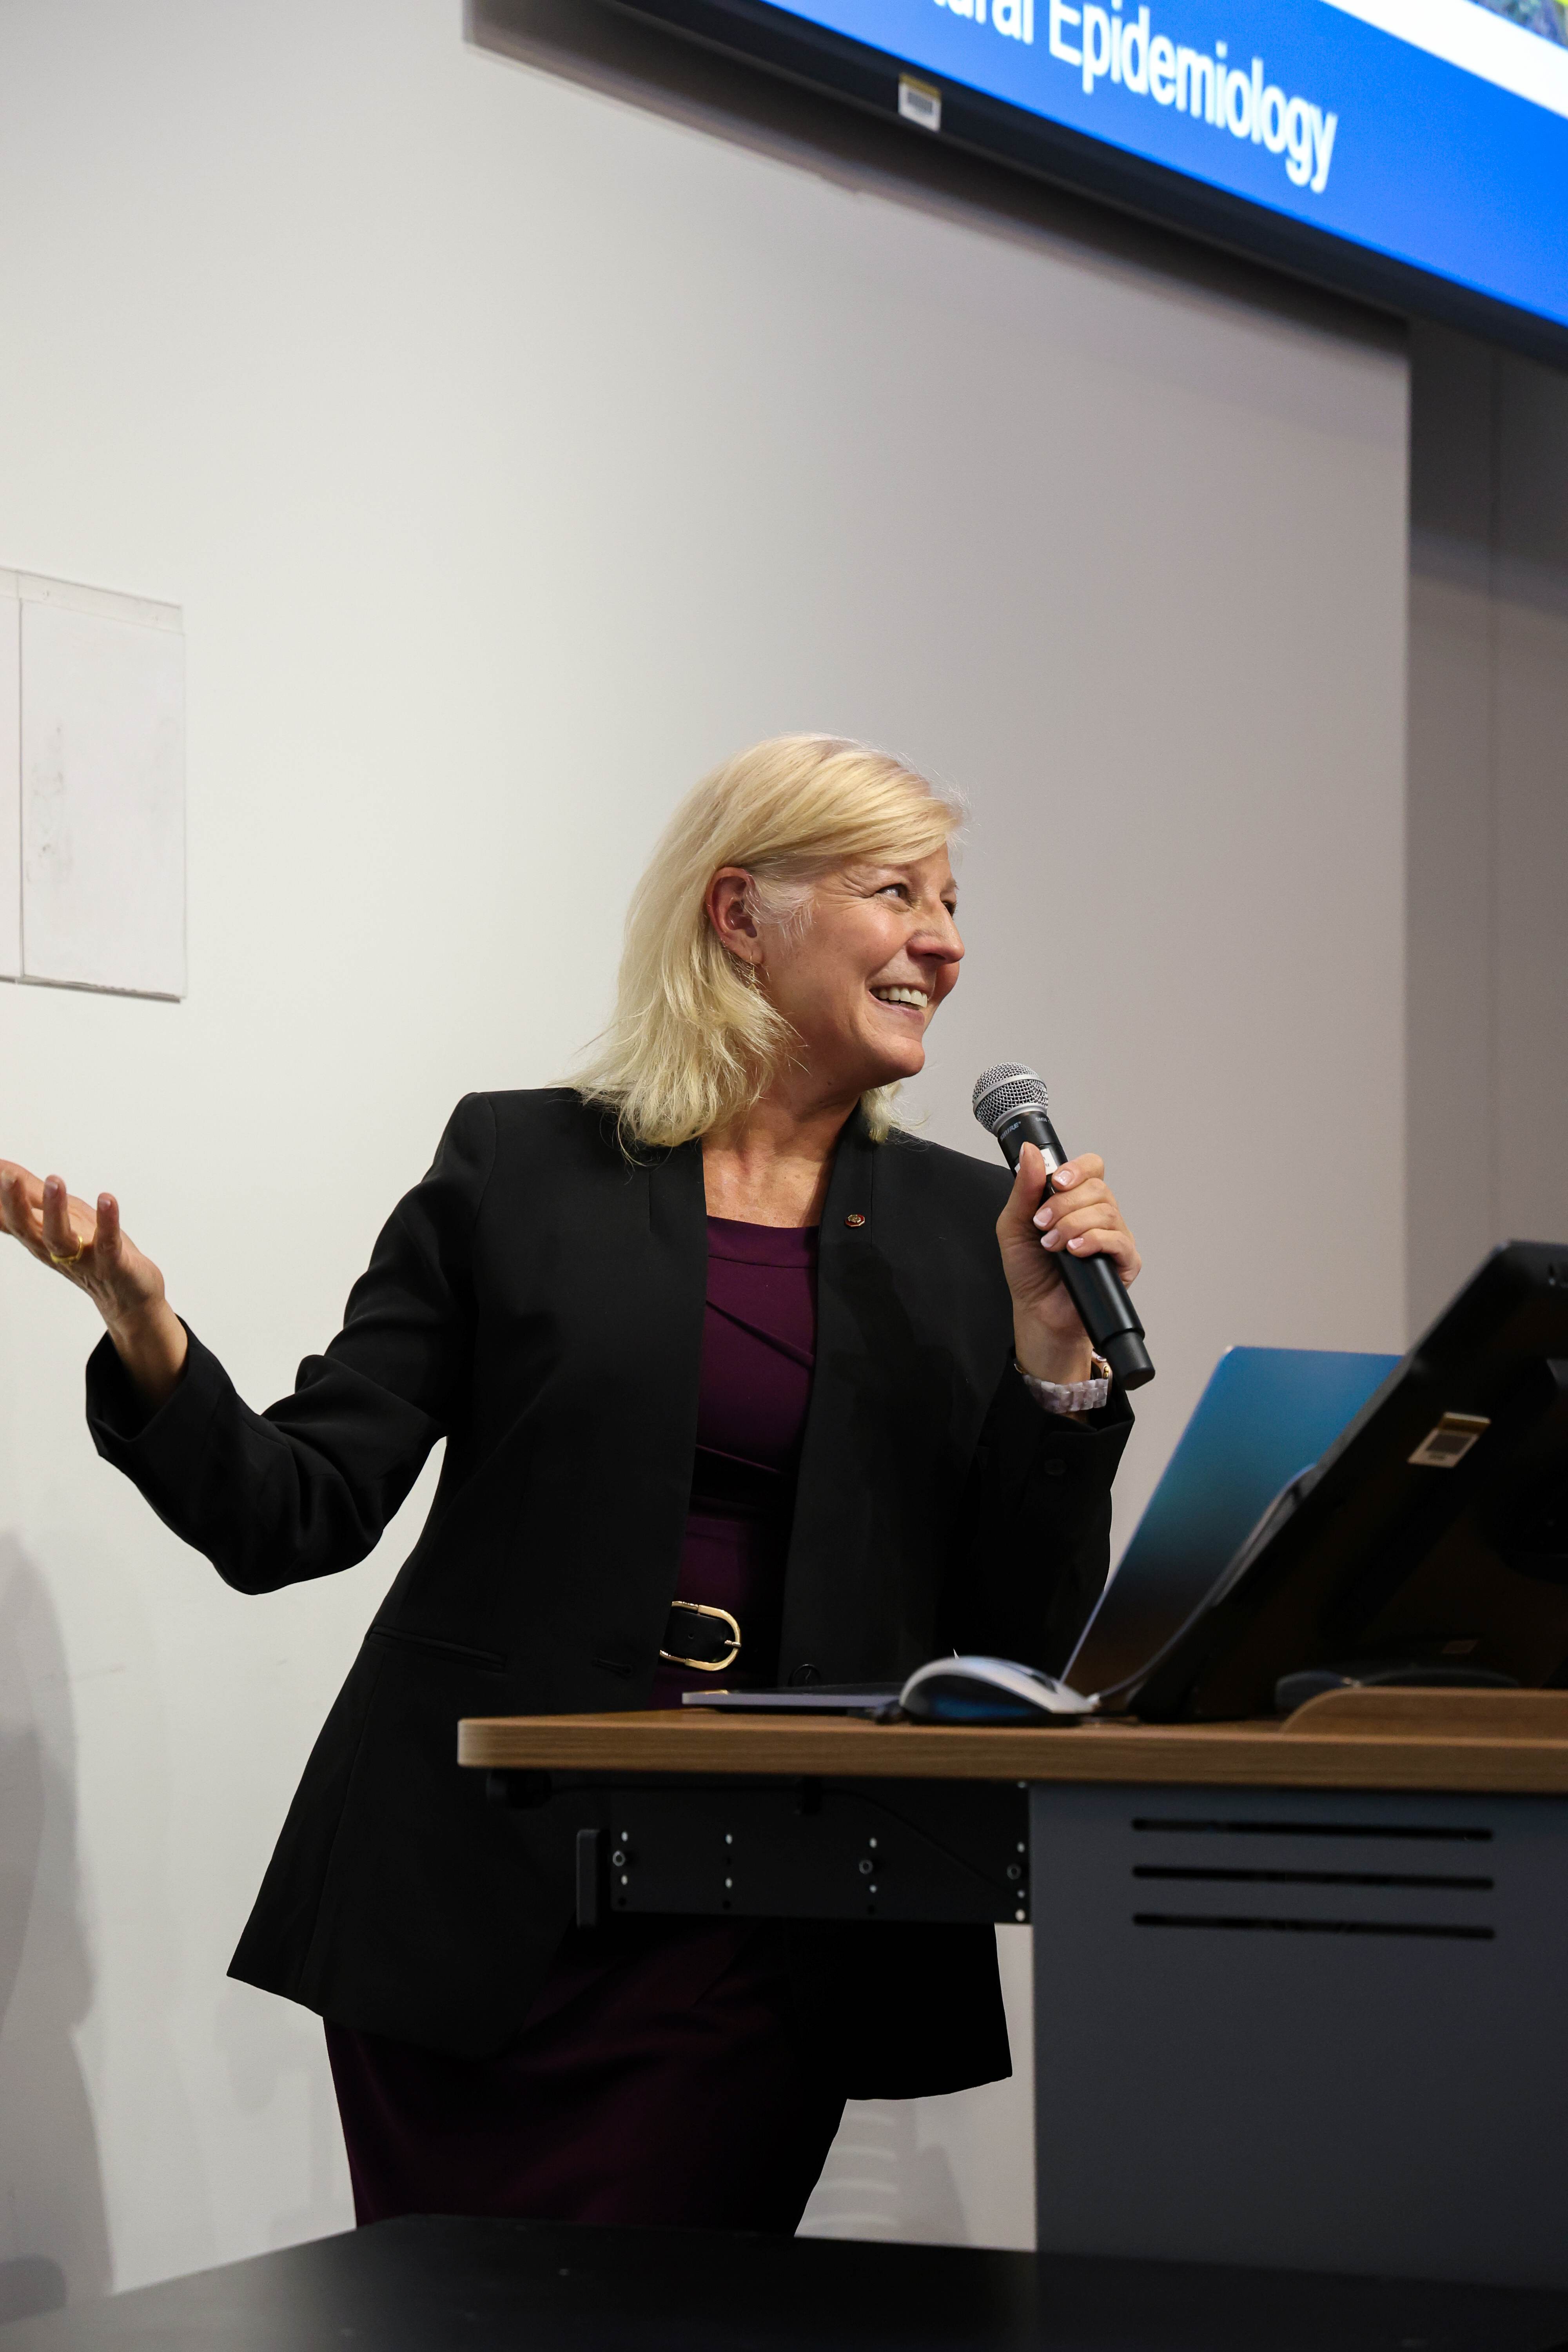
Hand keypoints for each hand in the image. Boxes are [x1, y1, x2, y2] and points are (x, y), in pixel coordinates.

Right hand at [0, 1160, 187, 1407]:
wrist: (129, 1297)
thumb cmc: (90, 1251)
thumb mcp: (58, 1216)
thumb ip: (30, 1195)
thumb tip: (0, 1169)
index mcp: (38, 1237)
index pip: (9, 1218)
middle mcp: (53, 1250)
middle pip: (25, 1227)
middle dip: (13, 1202)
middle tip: (7, 1176)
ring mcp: (81, 1259)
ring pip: (59, 1237)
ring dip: (55, 1209)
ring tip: (54, 1180)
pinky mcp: (111, 1264)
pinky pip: (106, 1243)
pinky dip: (106, 1221)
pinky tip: (107, 1198)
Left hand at [995, 1144, 1141, 1386]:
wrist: (1037, 1310)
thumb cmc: (1029, 1269)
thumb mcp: (1014, 1224)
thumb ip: (1024, 1188)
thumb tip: (1030, 1150)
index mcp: (1076, 1201)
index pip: (1091, 1168)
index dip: (1076, 1169)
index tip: (1055, 1182)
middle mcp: (1099, 1215)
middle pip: (1098, 1188)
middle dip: (1065, 1204)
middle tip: (1042, 1224)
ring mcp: (1114, 1237)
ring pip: (1107, 1212)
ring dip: (1073, 1225)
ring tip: (1052, 1244)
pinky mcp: (1124, 1262)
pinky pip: (1118, 1240)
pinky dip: (1093, 1241)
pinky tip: (1074, 1251)